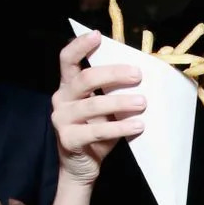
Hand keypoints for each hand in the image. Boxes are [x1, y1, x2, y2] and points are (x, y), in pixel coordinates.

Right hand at [51, 30, 144, 186]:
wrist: (82, 169)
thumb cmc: (97, 136)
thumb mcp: (104, 111)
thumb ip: (112, 94)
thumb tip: (141, 78)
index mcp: (67, 88)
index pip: (67, 60)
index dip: (80, 46)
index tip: (98, 36)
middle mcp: (60, 100)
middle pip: (85, 79)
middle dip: (112, 74)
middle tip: (138, 75)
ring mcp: (61, 120)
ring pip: (93, 106)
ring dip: (120, 102)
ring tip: (143, 102)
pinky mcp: (68, 139)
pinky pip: (97, 131)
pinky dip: (119, 128)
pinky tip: (137, 125)